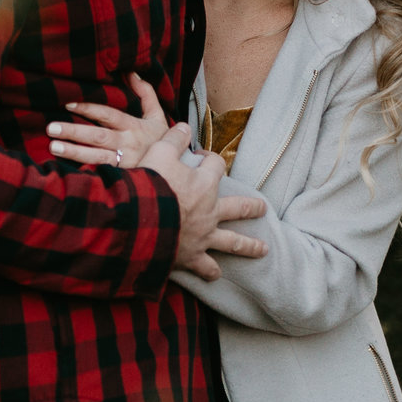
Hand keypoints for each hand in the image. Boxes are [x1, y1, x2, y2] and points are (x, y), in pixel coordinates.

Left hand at [47, 74, 170, 168]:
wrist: (174, 171)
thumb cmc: (159, 141)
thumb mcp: (157, 116)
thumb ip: (145, 93)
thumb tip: (131, 72)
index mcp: (133, 127)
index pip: (108, 115)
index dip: (89, 109)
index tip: (68, 105)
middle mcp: (128, 144)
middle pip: (97, 136)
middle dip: (74, 132)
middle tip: (51, 128)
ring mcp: (124, 163)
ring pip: (95, 156)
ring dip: (73, 152)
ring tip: (53, 147)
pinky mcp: (122, 177)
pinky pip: (101, 174)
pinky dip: (85, 171)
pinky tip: (66, 169)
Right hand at [144, 122, 267, 279]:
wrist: (138, 222)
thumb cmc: (148, 186)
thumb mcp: (158, 153)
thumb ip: (173, 139)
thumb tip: (184, 126)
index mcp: (204, 185)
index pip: (216, 166)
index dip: (210, 158)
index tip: (201, 157)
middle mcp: (210, 211)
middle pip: (238, 207)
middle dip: (251, 207)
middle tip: (263, 209)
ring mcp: (204, 236)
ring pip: (233, 242)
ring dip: (249, 246)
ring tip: (263, 250)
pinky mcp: (192, 256)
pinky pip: (206, 267)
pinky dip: (211, 272)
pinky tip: (216, 275)